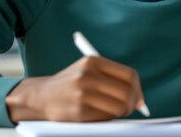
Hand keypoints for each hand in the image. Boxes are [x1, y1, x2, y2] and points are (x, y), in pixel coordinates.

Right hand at [5, 56, 143, 121]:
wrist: (41, 96)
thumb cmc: (70, 85)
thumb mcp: (87, 71)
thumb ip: (111, 78)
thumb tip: (139, 99)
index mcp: (93, 61)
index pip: (129, 75)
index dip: (137, 88)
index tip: (138, 98)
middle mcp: (88, 76)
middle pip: (127, 92)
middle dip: (133, 103)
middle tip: (131, 108)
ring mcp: (83, 94)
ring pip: (120, 107)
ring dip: (122, 112)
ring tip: (114, 111)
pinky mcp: (79, 111)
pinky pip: (106, 117)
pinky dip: (108, 118)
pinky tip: (98, 114)